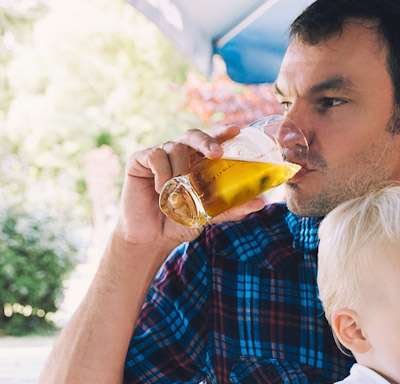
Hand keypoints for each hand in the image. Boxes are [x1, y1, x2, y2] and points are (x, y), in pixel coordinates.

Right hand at [118, 125, 254, 246]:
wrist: (151, 237)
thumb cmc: (180, 222)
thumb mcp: (209, 215)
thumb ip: (231, 207)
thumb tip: (260, 202)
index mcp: (196, 162)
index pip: (211, 141)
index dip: (222, 133)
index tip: (236, 130)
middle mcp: (179, 154)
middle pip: (193, 135)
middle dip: (207, 141)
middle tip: (217, 153)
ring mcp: (159, 155)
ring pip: (175, 147)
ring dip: (181, 169)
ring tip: (179, 192)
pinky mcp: (139, 160)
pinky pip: (155, 155)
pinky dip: (162, 171)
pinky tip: (162, 189)